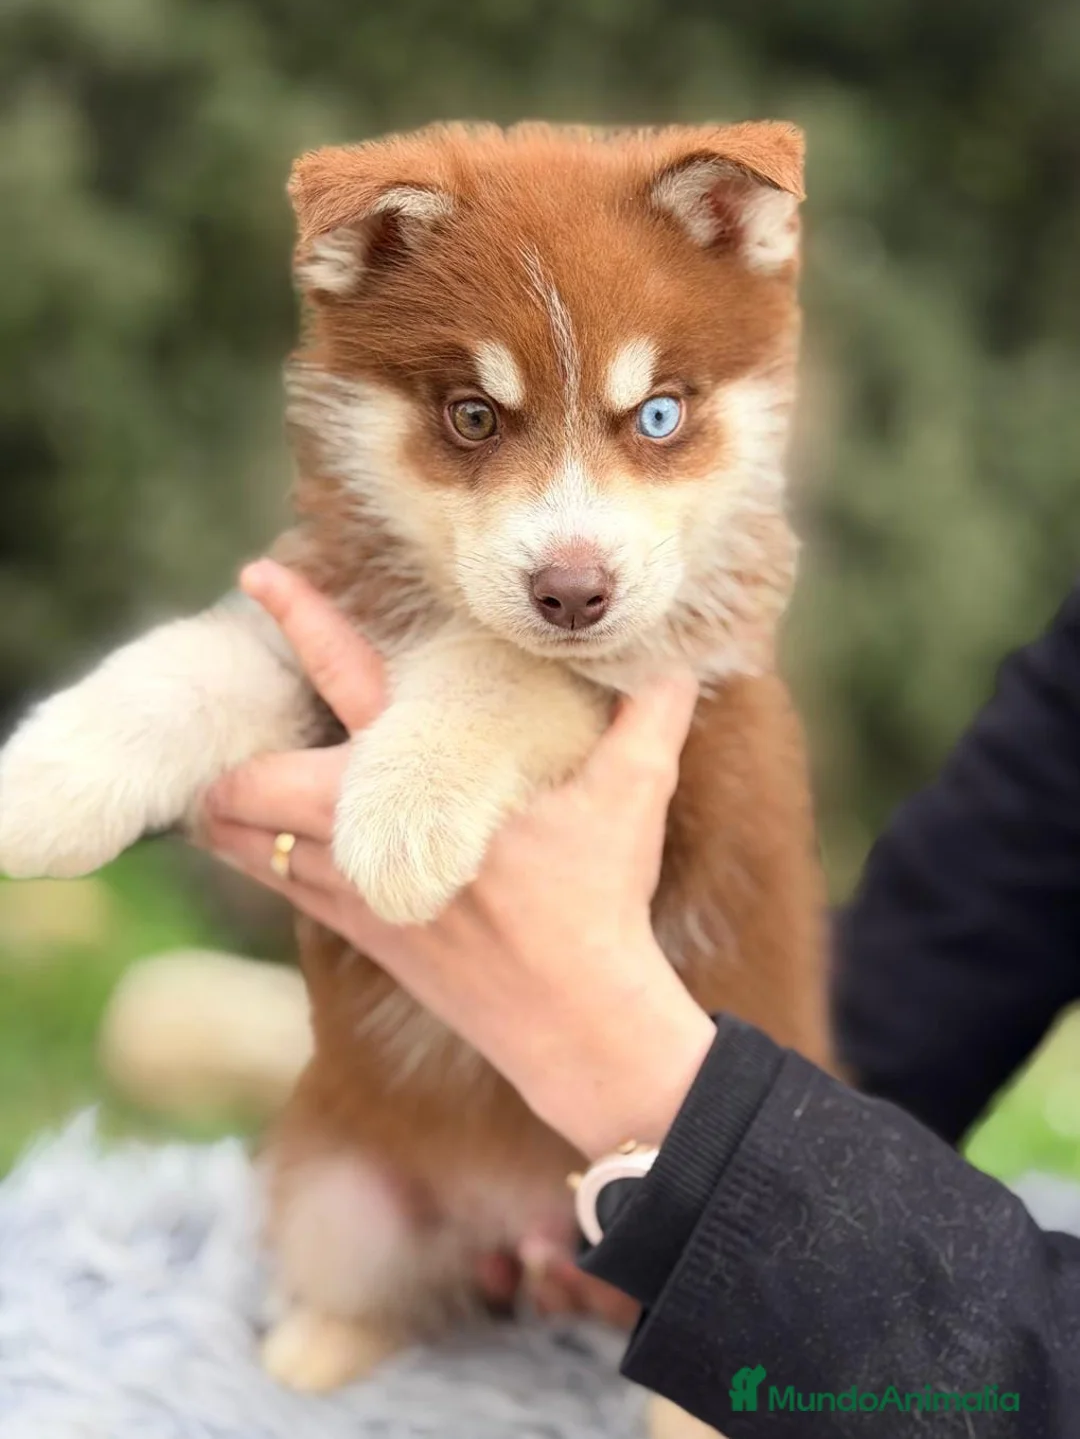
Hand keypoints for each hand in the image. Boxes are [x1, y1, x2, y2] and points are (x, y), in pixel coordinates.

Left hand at [199, 560, 715, 1161]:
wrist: (576, 1021)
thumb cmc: (600, 900)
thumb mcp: (635, 796)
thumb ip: (651, 713)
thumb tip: (680, 657)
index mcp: (428, 776)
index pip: (347, 679)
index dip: (300, 622)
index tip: (257, 575)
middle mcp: (373, 831)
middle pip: (256, 786)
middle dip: (226, 763)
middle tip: (213, 738)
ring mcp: (359, 891)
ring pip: (254, 846)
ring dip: (231, 817)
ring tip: (214, 793)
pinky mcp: (365, 937)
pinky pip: (284, 891)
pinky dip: (260, 860)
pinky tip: (263, 849)